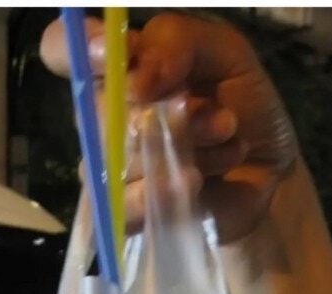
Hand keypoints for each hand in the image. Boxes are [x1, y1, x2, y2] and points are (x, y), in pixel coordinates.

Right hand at [41, 14, 297, 247]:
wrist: (268, 169)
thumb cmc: (241, 102)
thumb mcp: (223, 51)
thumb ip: (176, 43)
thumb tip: (135, 76)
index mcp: (121, 65)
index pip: (63, 48)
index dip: (75, 49)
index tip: (108, 55)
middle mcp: (108, 113)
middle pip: (96, 113)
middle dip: (166, 115)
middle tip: (217, 117)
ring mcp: (113, 166)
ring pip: (119, 160)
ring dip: (184, 151)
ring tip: (224, 146)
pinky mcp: (130, 212)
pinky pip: (125, 207)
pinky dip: (171, 193)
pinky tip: (201, 182)